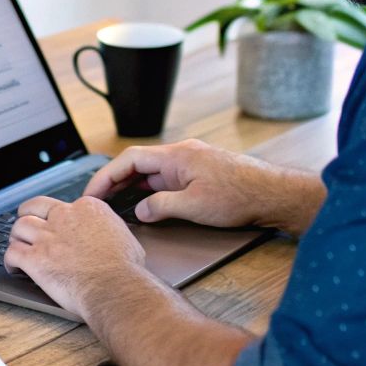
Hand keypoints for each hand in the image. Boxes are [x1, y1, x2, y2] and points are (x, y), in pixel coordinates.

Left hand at [3, 195, 146, 318]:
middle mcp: (65, 217)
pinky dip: (9, 260)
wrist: (114, 287)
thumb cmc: (125, 268)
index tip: (56, 227)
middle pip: (33, 207)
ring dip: (15, 237)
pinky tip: (13, 268)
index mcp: (87, 208)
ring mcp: (48, 237)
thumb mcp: (124, 236)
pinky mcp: (35, 259)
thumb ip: (109, 230)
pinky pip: (12, 253)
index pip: (62, 205)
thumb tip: (110, 236)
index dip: (56, 216)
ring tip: (17, 246)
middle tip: (26, 226)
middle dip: (27, 215)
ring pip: (18, 227)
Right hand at [84, 138, 325, 234]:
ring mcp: (191, 164)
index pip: (129, 159)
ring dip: (131, 187)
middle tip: (97, 202)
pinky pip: (166, 179)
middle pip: (137, 164)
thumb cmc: (240, 196)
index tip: (92, 193)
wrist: (274, 194)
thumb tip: (140, 211)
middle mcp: (182, 155)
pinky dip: (150, 190)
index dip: (106, 176)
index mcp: (176, 156)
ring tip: (114, 206)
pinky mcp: (200, 174)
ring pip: (151, 173)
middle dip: (114, 182)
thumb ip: (161, 207)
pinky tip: (146, 206)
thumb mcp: (194, 206)